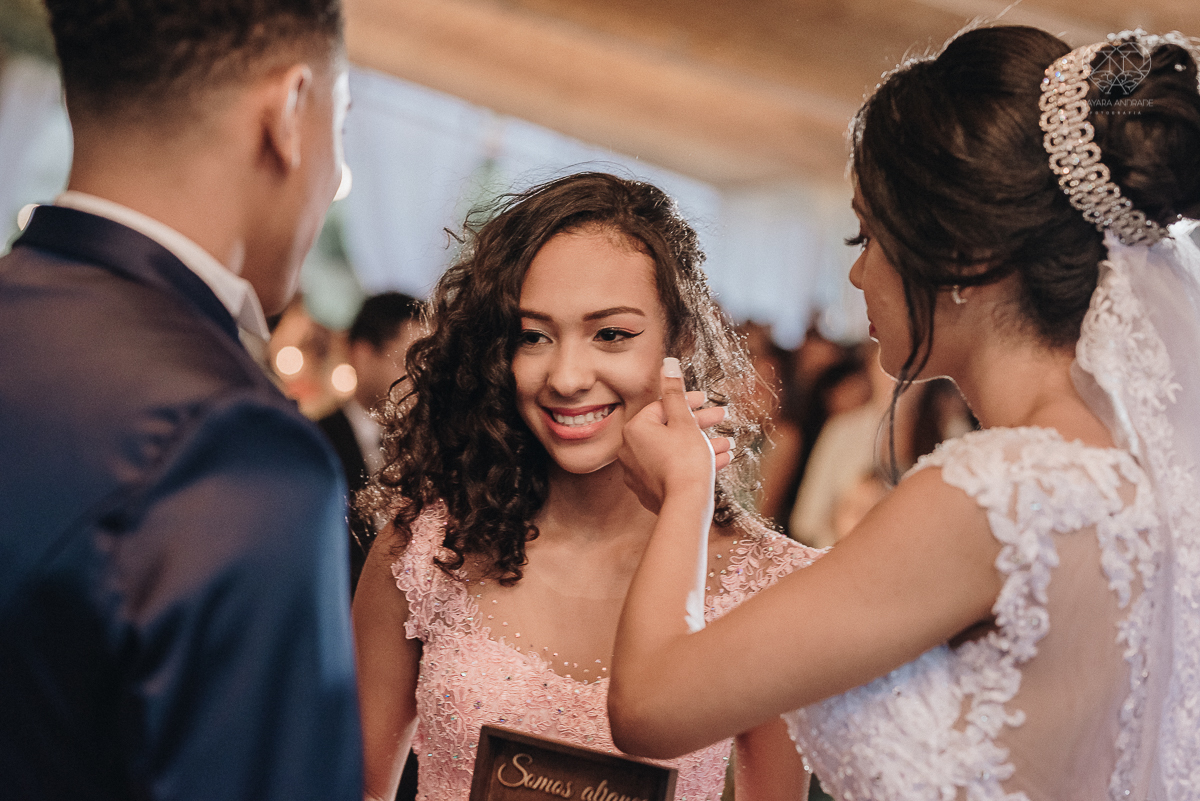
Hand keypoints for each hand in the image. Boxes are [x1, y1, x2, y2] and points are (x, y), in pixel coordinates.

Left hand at [619, 357, 732, 513]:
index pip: (662, 408)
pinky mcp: (649, 490)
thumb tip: (667, 363)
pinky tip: (719, 461)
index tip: (708, 402)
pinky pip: (672, 470)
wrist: (686, 504)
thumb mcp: (684, 420)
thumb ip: (675, 391)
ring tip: (726, 445)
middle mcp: (630, 450)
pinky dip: (693, 463)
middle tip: (721, 419)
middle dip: (699, 424)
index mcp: (634, 429)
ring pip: (674, 451)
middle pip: (668, 429)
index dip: (688, 402)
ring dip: (702, 445)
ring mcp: (639, 472)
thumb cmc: (685, 460)